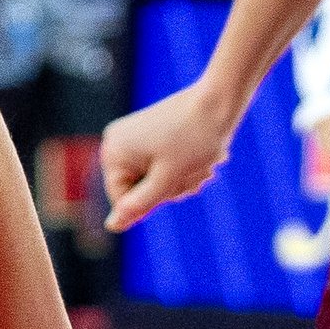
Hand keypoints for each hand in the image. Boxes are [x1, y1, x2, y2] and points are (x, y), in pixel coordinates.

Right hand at [101, 80, 238, 232]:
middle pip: (141, 190)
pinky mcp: (149, 134)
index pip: (125, 201)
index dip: (154, 200)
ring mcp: (133, 137)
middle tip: (192, 169)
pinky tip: (198, 157)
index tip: (176, 180)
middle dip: (170, 187)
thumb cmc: (194, 139)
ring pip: (155, 180)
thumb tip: (112, 227)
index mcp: (113, 152)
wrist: (218, 101)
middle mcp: (117, 142)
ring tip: (199, 161)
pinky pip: (161, 166)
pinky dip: (180, 168)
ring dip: (180, 179)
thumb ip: (139, 205)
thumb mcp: (167, 180)